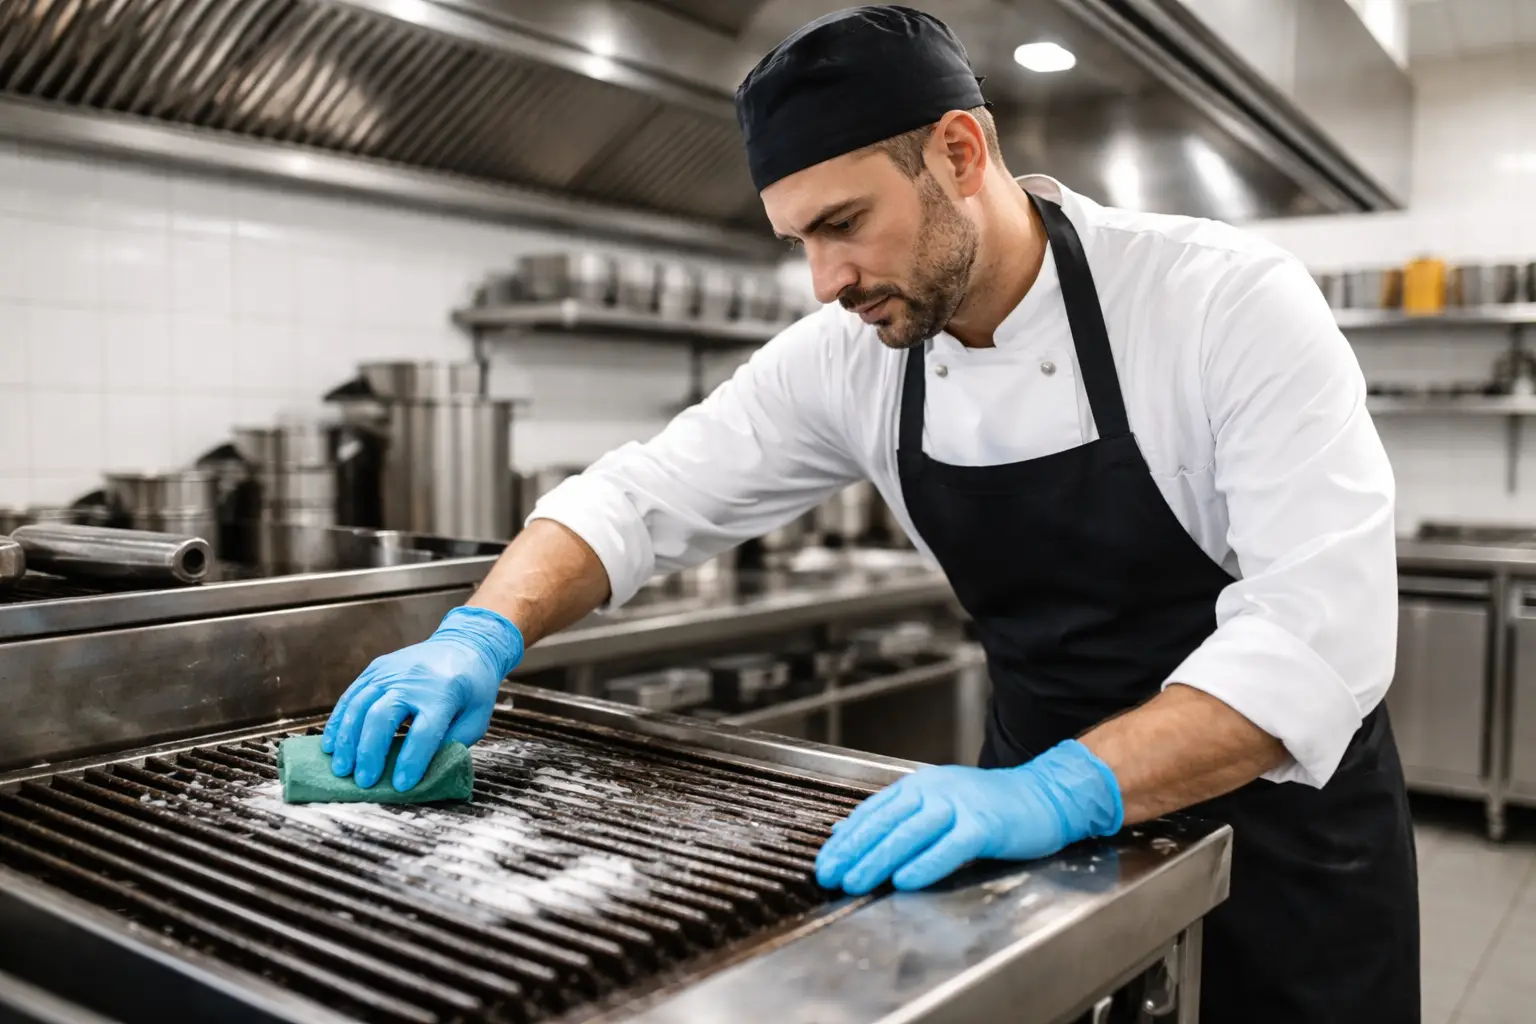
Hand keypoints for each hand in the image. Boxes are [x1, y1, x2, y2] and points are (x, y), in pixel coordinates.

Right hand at [321, 606, 523, 791]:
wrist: (465, 643)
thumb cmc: (473, 688)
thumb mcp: (476, 718)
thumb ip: (452, 744)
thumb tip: (423, 773)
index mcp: (444, 693)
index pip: (424, 731)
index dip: (412, 760)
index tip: (402, 785)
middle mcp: (413, 680)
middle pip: (382, 717)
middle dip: (369, 753)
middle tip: (363, 782)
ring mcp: (390, 671)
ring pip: (359, 706)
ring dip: (346, 740)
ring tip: (341, 769)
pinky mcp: (376, 668)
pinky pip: (351, 696)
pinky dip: (338, 722)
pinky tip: (331, 746)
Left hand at [814, 739, 1122, 894]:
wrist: (1044, 795)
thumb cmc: (991, 807)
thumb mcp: (941, 803)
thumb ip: (904, 817)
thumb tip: (858, 834)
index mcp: (921, 785)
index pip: (874, 810)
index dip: (846, 837)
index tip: (825, 860)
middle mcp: (936, 790)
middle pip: (886, 822)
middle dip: (853, 850)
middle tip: (829, 874)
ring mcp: (961, 805)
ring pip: (910, 832)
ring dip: (879, 858)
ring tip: (856, 881)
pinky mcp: (984, 825)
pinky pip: (949, 846)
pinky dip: (925, 863)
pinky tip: (904, 879)